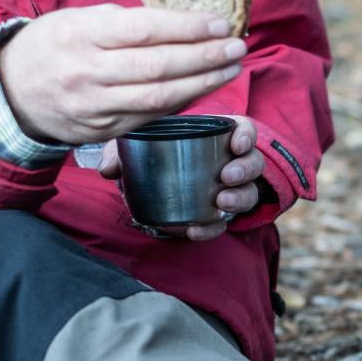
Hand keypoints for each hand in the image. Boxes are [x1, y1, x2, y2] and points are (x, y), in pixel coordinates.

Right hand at [0, 4, 246, 144]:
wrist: (11, 94)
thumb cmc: (52, 46)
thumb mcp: (76, 20)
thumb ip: (122, 21)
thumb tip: (180, 21)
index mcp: (79, 34)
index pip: (143, 29)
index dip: (187, 27)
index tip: (220, 23)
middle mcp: (87, 72)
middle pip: (158, 66)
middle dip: (205, 57)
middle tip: (237, 47)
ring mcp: (95, 105)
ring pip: (159, 97)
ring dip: (203, 83)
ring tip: (231, 68)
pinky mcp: (103, 130)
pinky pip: (151, 117)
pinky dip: (182, 102)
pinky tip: (205, 88)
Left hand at [98, 115, 264, 241]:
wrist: (149, 188)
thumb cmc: (150, 155)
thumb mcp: (134, 147)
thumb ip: (120, 152)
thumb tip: (108, 168)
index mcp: (216, 137)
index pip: (244, 130)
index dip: (246, 136)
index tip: (236, 145)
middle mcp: (229, 163)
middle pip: (253, 163)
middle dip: (245, 170)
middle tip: (226, 177)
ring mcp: (227, 191)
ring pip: (249, 193)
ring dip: (239, 198)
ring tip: (220, 202)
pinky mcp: (216, 216)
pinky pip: (223, 223)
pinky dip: (211, 228)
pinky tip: (196, 230)